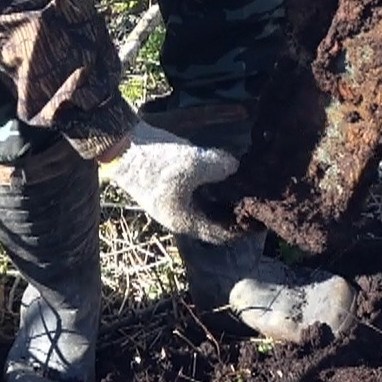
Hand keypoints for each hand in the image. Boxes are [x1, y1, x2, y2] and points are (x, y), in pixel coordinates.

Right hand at [103, 121, 246, 243]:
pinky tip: (221, 173)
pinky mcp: (168, 188)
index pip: (220, 233)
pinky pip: (196, 194)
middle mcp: (179, 216)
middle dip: (233, 212)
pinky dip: (210, 188)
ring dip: (221, 199)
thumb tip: (235, 166)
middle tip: (254, 200)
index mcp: (185, 221)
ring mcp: (172, 202)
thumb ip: (219, 167)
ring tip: (242, 186)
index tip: (259, 217)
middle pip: (213, 221)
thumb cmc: (156, 163)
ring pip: (205, 207)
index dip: (241, 228)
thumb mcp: (192, 163)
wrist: (122, 148)